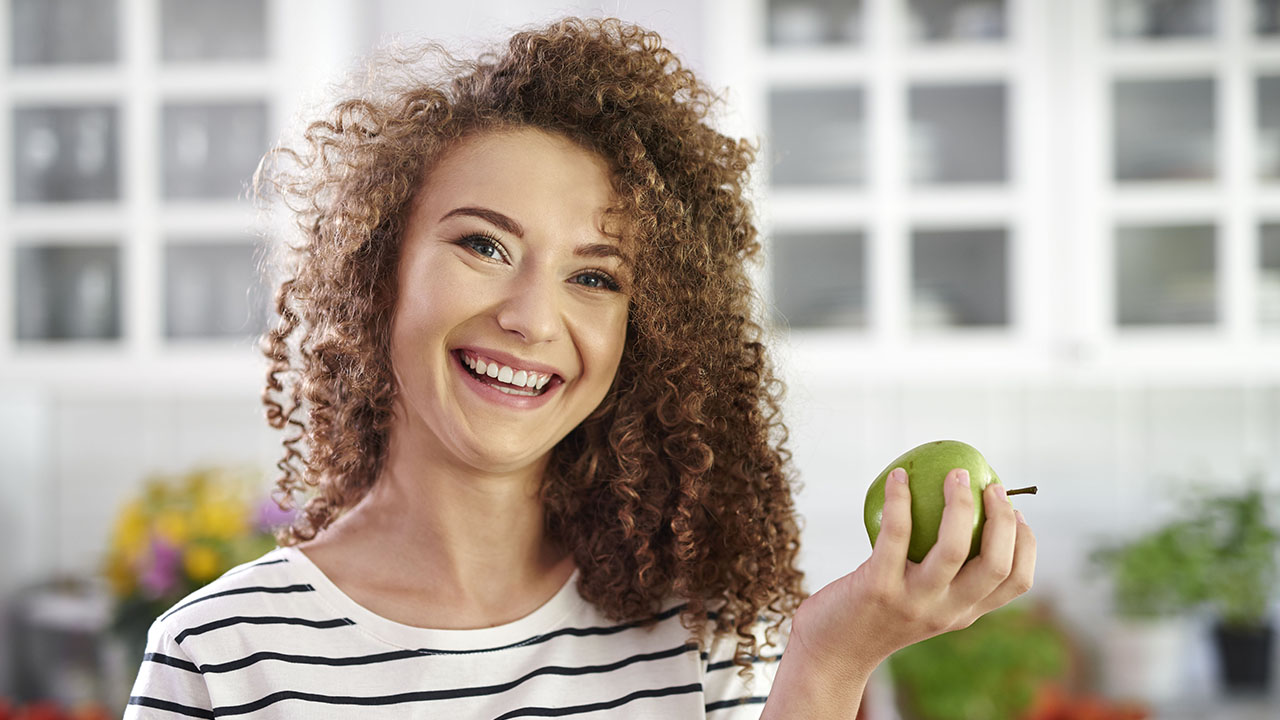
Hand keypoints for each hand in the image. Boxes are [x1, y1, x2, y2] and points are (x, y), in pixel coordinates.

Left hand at [768, 467, 1036, 715]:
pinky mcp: (878, 587)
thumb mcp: (920, 603)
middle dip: (1002, 518)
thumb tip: (958, 515)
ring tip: (955, 473)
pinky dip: (900, 499)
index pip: (1015, 582)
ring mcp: (913, 601)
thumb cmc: (873, 616)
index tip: (1018, 513)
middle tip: (991, 485)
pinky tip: (897, 476)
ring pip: (954, 548)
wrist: (830, 653)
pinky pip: (896, 533)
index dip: (1026, 543)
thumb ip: (941, 577)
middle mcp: (945, 611)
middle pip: (996, 564)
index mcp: (963, 613)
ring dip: (960, 504)